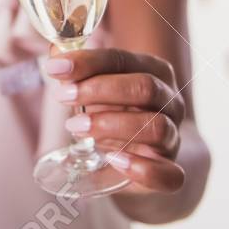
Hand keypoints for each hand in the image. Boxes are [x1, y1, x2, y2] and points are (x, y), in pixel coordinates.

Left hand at [45, 47, 185, 193]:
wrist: (139, 161)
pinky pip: (170, 174)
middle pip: (145, 87)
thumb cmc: (113, 114)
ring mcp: (173, 138)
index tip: (55, 68)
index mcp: (154, 72)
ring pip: (157, 127)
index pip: (123, 60)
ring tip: (76, 127)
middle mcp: (170, 102)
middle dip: (99, 89)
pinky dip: (143, 168)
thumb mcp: (95, 91)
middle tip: (63, 96)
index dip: (88, 61)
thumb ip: (77, 73)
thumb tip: (55, 54)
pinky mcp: (169, 172)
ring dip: (112, 125)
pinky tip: (113, 160)